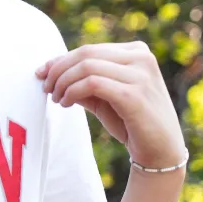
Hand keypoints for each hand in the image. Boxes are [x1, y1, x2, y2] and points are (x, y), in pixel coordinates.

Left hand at [35, 41, 185, 168]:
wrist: (161, 152)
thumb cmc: (131, 122)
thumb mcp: (104, 97)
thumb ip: (82, 81)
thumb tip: (48, 70)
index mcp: (137, 52)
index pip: (89, 49)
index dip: (60, 60)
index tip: (41, 73)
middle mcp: (141, 58)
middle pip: (85, 54)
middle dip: (58, 70)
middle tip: (46, 88)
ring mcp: (141, 75)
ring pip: (87, 67)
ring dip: (63, 83)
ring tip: (56, 98)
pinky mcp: (135, 94)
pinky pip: (92, 84)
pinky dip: (72, 92)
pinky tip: (65, 103)